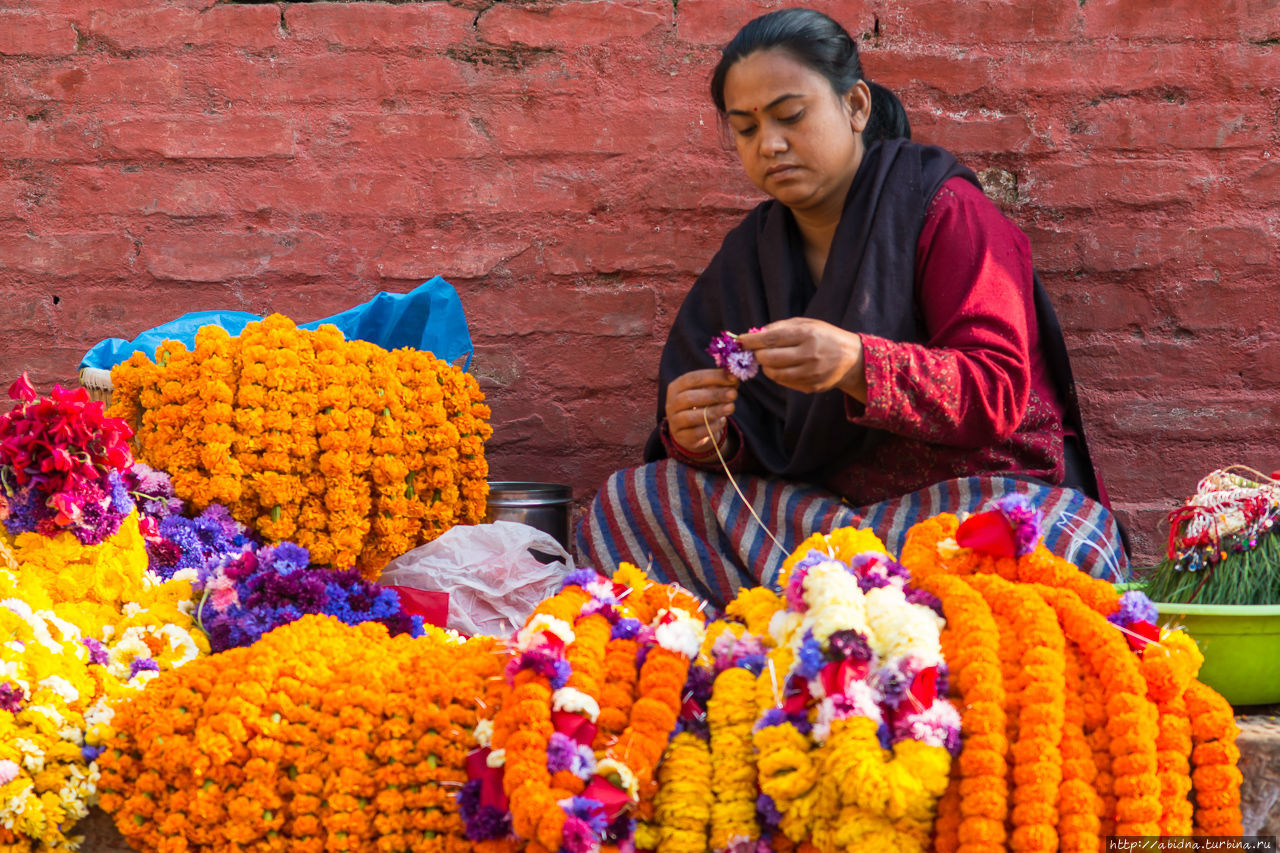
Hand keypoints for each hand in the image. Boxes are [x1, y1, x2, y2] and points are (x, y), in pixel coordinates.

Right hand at [665, 369, 738, 456]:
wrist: (691, 429)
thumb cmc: (702, 405)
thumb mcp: (708, 392)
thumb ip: (720, 384)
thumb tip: (734, 379)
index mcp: (676, 386)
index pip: (693, 379)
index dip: (714, 377)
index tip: (733, 378)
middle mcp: (671, 403)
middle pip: (689, 398)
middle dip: (714, 395)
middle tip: (733, 394)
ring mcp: (674, 421)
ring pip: (690, 417)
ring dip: (713, 411)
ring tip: (731, 407)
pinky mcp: (681, 437)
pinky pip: (696, 433)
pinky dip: (711, 427)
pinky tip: (723, 421)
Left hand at [737, 318, 866, 399]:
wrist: (852, 359)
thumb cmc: (825, 336)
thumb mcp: (807, 324)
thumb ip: (781, 327)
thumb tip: (755, 334)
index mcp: (808, 335)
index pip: (772, 339)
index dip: (752, 340)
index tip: (740, 340)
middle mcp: (809, 355)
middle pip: (769, 358)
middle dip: (758, 355)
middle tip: (756, 351)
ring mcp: (810, 373)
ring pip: (774, 374)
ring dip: (766, 367)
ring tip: (770, 359)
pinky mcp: (811, 387)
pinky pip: (784, 383)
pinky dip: (778, 375)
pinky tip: (783, 367)